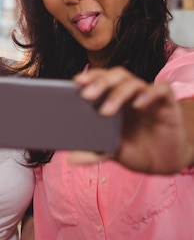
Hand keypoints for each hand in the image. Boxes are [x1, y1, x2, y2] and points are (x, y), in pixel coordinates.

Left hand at [67, 67, 191, 173]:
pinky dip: (149, 93)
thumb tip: (70, 159)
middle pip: (115, 76)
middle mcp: (129, 95)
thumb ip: (94, 152)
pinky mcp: (168, 105)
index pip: (101, 79)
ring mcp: (148, 98)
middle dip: (100, 82)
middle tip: (86, 95)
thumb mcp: (112, 152)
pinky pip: (162, 89)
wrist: (163, 163)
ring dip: (118, 93)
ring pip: (133, 82)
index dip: (89, 78)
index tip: (75, 82)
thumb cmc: (135, 150)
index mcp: (113, 101)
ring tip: (105, 111)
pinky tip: (138, 104)